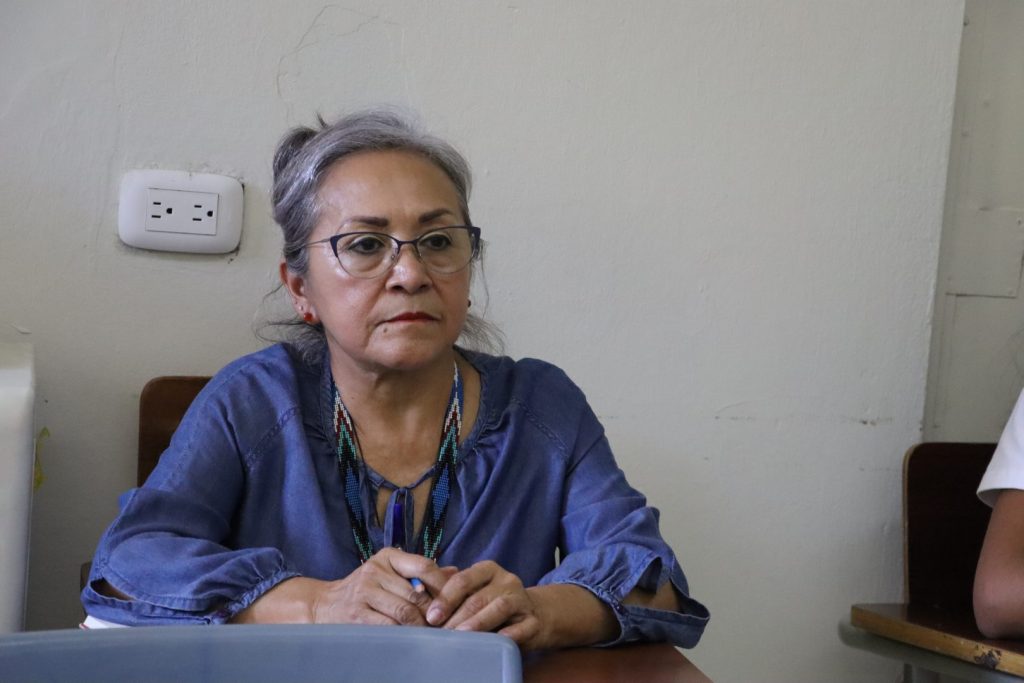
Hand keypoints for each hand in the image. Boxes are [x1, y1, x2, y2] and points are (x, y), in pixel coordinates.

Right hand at [311, 548, 454, 625]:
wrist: (327, 604)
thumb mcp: (392, 573)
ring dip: (421, 625)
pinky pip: (390, 627)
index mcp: (388, 556)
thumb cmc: (368, 589)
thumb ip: (422, 573)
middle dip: (433, 611)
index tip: (453, 600)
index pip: (424, 566)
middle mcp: (375, 570)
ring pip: (405, 612)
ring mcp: (364, 592)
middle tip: (444, 623)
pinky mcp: (357, 614)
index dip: (442, 585)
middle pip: (417, 594)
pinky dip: (404, 633)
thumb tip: (456, 572)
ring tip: (430, 632)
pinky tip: (411, 637)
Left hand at [422, 560, 545, 648]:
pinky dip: (508, 634)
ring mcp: (522, 600)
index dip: (445, 598)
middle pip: (479, 596)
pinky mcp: (534, 621)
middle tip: (441, 632)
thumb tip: (421, 592)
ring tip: (462, 636)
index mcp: (488, 570)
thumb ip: (451, 589)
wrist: (534, 614)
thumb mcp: (474, 591)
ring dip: (478, 623)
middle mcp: (506, 580)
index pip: (463, 579)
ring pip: (499, 607)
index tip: (431, 617)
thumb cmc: (493, 602)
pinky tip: (494, 641)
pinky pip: (521, 628)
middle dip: (457, 616)